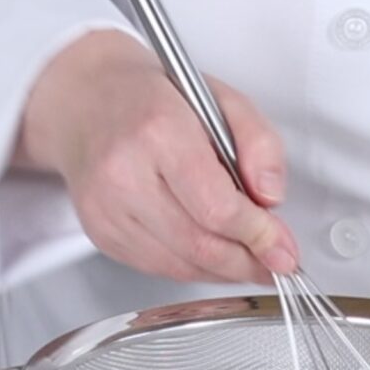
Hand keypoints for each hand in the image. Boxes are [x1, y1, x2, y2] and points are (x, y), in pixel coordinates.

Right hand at [14, 30, 297, 283]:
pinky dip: (194, 269)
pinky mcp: (100, 232)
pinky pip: (157, 267)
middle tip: (278, 263)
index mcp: (158, 132)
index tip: (283, 247)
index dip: (258, 236)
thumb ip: (259, 142)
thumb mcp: (222, 99)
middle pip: (200, 244)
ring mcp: (107, 208)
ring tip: (254, 263)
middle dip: (248, 262)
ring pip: (179, 264)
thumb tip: (270, 196)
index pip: (216, 207)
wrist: (86, 99)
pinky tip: (215, 257)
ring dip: (225, 272)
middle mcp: (124, 174)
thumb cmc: (153, 97)